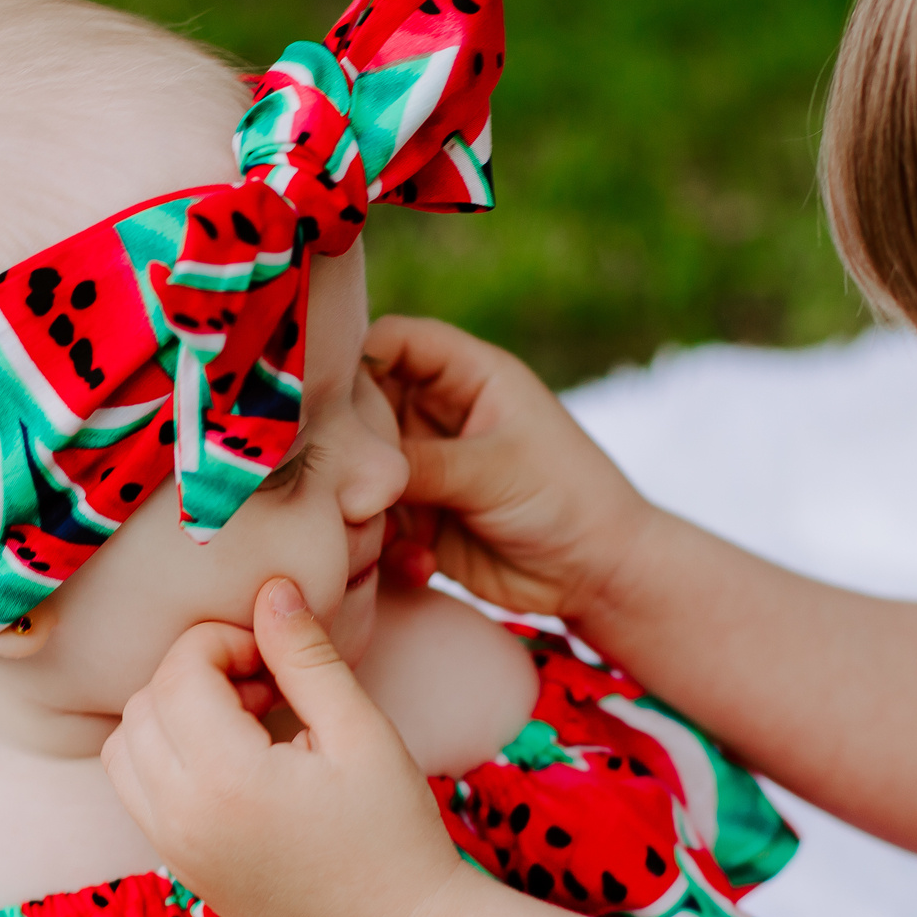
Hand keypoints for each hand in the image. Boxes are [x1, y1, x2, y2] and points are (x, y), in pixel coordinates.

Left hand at [103, 577, 468, 916]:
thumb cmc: (395, 833)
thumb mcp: (362, 733)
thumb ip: (307, 658)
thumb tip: (271, 591)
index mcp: (225, 779)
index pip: (180, 671)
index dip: (223, 641)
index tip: (275, 656)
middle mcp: (181, 818)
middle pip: (143, 703)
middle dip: (195, 674)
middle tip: (264, 684)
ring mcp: (174, 850)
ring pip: (123, 749)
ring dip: (170, 716)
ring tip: (244, 722)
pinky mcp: (180, 870)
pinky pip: (136, 794)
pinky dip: (164, 761)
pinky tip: (232, 764)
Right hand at [369, 315, 653, 619]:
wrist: (598, 575)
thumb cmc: (567, 499)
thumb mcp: (494, 470)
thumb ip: (419, 462)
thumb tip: (344, 462)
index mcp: (467, 375)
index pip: (393, 341)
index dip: (351, 358)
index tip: (318, 396)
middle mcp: (439, 414)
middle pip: (361, 407)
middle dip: (346, 444)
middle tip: (345, 481)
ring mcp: (426, 467)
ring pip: (360, 470)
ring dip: (364, 503)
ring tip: (382, 534)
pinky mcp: (421, 517)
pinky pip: (376, 521)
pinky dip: (386, 544)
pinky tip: (420, 564)